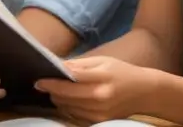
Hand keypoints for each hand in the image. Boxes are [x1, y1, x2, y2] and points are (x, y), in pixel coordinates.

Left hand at [36, 55, 159, 123]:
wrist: (143, 92)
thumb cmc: (121, 71)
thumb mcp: (103, 61)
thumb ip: (80, 65)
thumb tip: (58, 66)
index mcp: (101, 78)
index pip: (70, 80)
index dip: (52, 81)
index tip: (38, 80)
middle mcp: (99, 97)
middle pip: (66, 96)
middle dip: (52, 91)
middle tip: (44, 84)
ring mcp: (98, 112)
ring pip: (68, 107)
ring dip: (58, 99)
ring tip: (56, 91)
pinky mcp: (98, 122)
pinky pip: (75, 116)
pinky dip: (68, 108)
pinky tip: (68, 100)